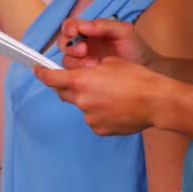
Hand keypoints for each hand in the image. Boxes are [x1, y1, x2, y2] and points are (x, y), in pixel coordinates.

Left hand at [34, 58, 165, 134]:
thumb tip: (84, 72)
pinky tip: (115, 108)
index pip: (51, 78)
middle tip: (83, 81)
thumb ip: (90, 69)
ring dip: (88, 100)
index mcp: (81, 81)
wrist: (155, 101)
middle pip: (63, 92)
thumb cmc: (136, 78)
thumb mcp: (110, 62)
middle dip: (68, 85)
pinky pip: (93, 119)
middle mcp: (81, 100)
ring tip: (110, 96)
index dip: (41, 73)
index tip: (37, 70)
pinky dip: (99, 113)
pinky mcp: (99, 129)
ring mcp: (89, 117)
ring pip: (81, 106)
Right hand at [58, 17, 155, 69]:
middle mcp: (83, 46)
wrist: (148, 71)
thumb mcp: (123, 31)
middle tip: (84, 51)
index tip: (75, 33)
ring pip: (67, 61)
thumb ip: (103, 25)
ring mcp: (83, 63)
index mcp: (89, 31)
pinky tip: (92, 75)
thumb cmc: (136, 48)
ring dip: (76, 62)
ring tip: (92, 65)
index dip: (68, 29)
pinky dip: (79, 74)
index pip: (70, 26)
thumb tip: (82, 27)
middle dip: (70, 47)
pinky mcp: (86, 77)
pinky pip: (73, 76)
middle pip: (64, 43)